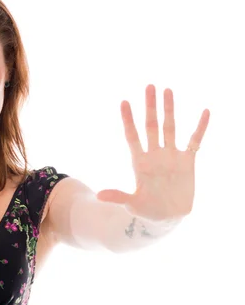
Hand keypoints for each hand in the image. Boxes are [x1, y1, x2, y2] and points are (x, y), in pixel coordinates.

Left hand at [96, 84, 209, 221]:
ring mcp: (171, 156)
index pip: (132, 136)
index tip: (124, 102)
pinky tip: (205, 111)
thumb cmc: (146, 211)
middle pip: (151, 125)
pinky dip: (200, 127)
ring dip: (169, 110)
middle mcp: (154, 154)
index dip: (128, 120)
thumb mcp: (132, 204)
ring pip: (170, 128)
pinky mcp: (187, 162)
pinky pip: (195, 141)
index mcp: (139, 162)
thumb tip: (99, 196)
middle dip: (150, 106)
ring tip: (167, 90)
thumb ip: (119, 197)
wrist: (167, 218)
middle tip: (149, 86)